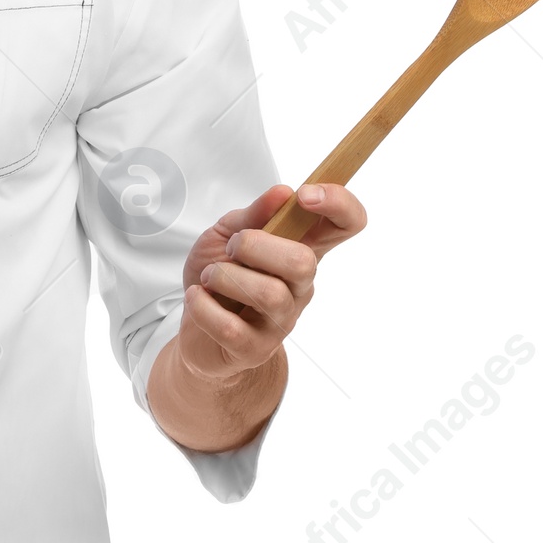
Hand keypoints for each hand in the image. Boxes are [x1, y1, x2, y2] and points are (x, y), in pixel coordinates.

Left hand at [177, 181, 366, 381]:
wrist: (196, 327)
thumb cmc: (218, 274)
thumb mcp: (227, 233)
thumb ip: (252, 214)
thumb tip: (282, 193)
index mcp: (300, 249)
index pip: (346, 224)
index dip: (339, 204)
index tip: (305, 196)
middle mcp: (300, 286)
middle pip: (303, 261)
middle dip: (255, 245)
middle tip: (231, 248)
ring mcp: (281, 320)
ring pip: (269, 294)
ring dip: (225, 277)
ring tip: (209, 277)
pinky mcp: (256, 349)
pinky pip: (231, 327)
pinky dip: (204, 306)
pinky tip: (198, 298)